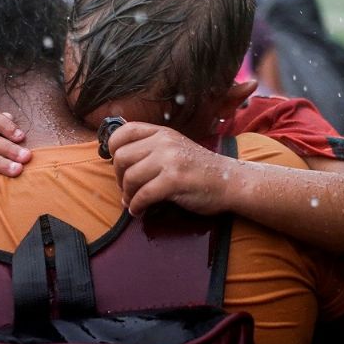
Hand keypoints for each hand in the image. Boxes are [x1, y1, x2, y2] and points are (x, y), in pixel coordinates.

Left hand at [107, 122, 232, 216]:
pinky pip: (143, 195)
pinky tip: (139, 211)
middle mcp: (164, 142)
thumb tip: (118, 162)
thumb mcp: (175, 148)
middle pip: (122, 157)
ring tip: (132, 202)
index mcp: (162, 133)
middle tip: (127, 189)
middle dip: (119, 177)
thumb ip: (151, 148)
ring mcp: (170, 160)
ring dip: (127, 195)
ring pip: (130, 177)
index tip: (119, 166)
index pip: (124, 132)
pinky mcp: (174, 180)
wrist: (230, 181)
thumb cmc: (200, 169)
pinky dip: (136, 206)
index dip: (113, 149)